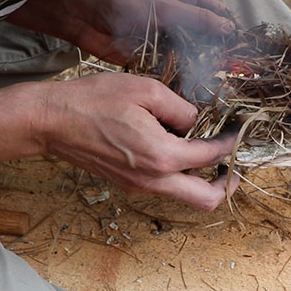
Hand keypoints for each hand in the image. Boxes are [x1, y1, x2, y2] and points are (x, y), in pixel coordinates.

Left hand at [8, 0, 235, 64]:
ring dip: (201, 69)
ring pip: (193, 57)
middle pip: (208, 39)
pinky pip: (174, 70)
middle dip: (219, 55)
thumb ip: (198, 18)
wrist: (87, 17)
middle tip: (233, 74)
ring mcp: (168, 40)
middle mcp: (181, 20)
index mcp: (187, 0)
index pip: (219, 14)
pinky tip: (193, 92)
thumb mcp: (167, 7)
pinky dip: (182, 79)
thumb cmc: (125, 2)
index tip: (245, 49)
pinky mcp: (155, 58)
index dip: (232, 31)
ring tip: (216, 86)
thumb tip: (229, 28)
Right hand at [37, 73, 239, 209]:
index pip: (212, 156)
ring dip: (205, 181)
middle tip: (234, 165)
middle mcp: (153, 180)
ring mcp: (139, 186)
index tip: (239, 131)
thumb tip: (197, 121)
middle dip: (228, 184)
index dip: (232, 143)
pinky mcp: (129, 184)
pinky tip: (180, 150)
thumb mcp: (145, 90)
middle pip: (206, 199)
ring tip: (209, 154)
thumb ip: (181, 108)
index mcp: (161, 156)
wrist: (51, 121)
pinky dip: (182, 176)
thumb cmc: (93, 101)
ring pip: (186, 197)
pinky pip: (166, 188)